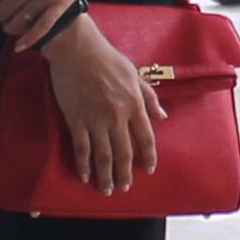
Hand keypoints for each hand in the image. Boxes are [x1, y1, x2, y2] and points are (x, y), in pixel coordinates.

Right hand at [41, 15, 163, 194]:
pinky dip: (83, 164)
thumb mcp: (135, 74)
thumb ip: (149, 97)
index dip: (148, 156)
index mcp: (134, 104)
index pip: (146, 137)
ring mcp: (96, 119)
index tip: (149, 169)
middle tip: (125, 188)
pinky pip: (81, 148)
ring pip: (103, 155)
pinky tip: (85, 176)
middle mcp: (117, 115)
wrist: (77, 49)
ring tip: (107, 189)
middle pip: (124, 153)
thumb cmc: (107, 58)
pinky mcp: (76, 119)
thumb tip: (163, 116)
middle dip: (125, 173)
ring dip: (105, 175)